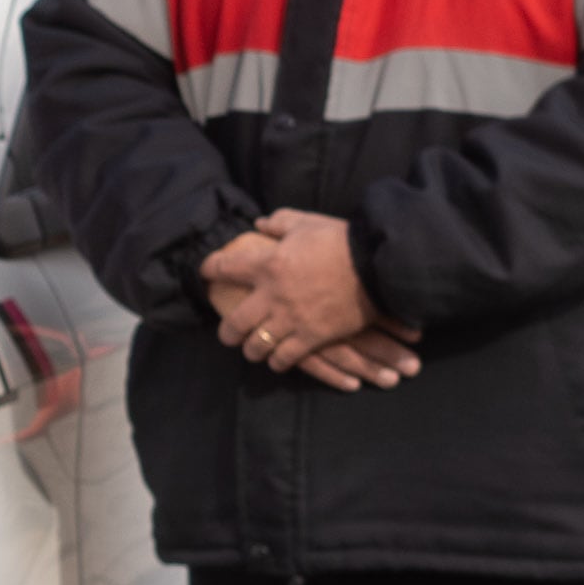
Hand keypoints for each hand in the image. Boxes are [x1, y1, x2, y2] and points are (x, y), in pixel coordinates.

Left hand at [202, 216, 420, 383]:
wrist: (377, 264)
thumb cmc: (342, 240)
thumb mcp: (307, 222)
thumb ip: (279, 222)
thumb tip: (259, 223)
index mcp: (267, 264)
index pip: (223, 268)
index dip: (209, 270)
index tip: (205, 273)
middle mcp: (272, 296)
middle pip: (234, 323)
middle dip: (227, 332)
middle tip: (228, 334)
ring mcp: (291, 319)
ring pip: (256, 346)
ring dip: (251, 349)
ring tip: (252, 349)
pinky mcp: (312, 337)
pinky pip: (285, 358)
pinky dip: (278, 362)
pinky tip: (277, 360)